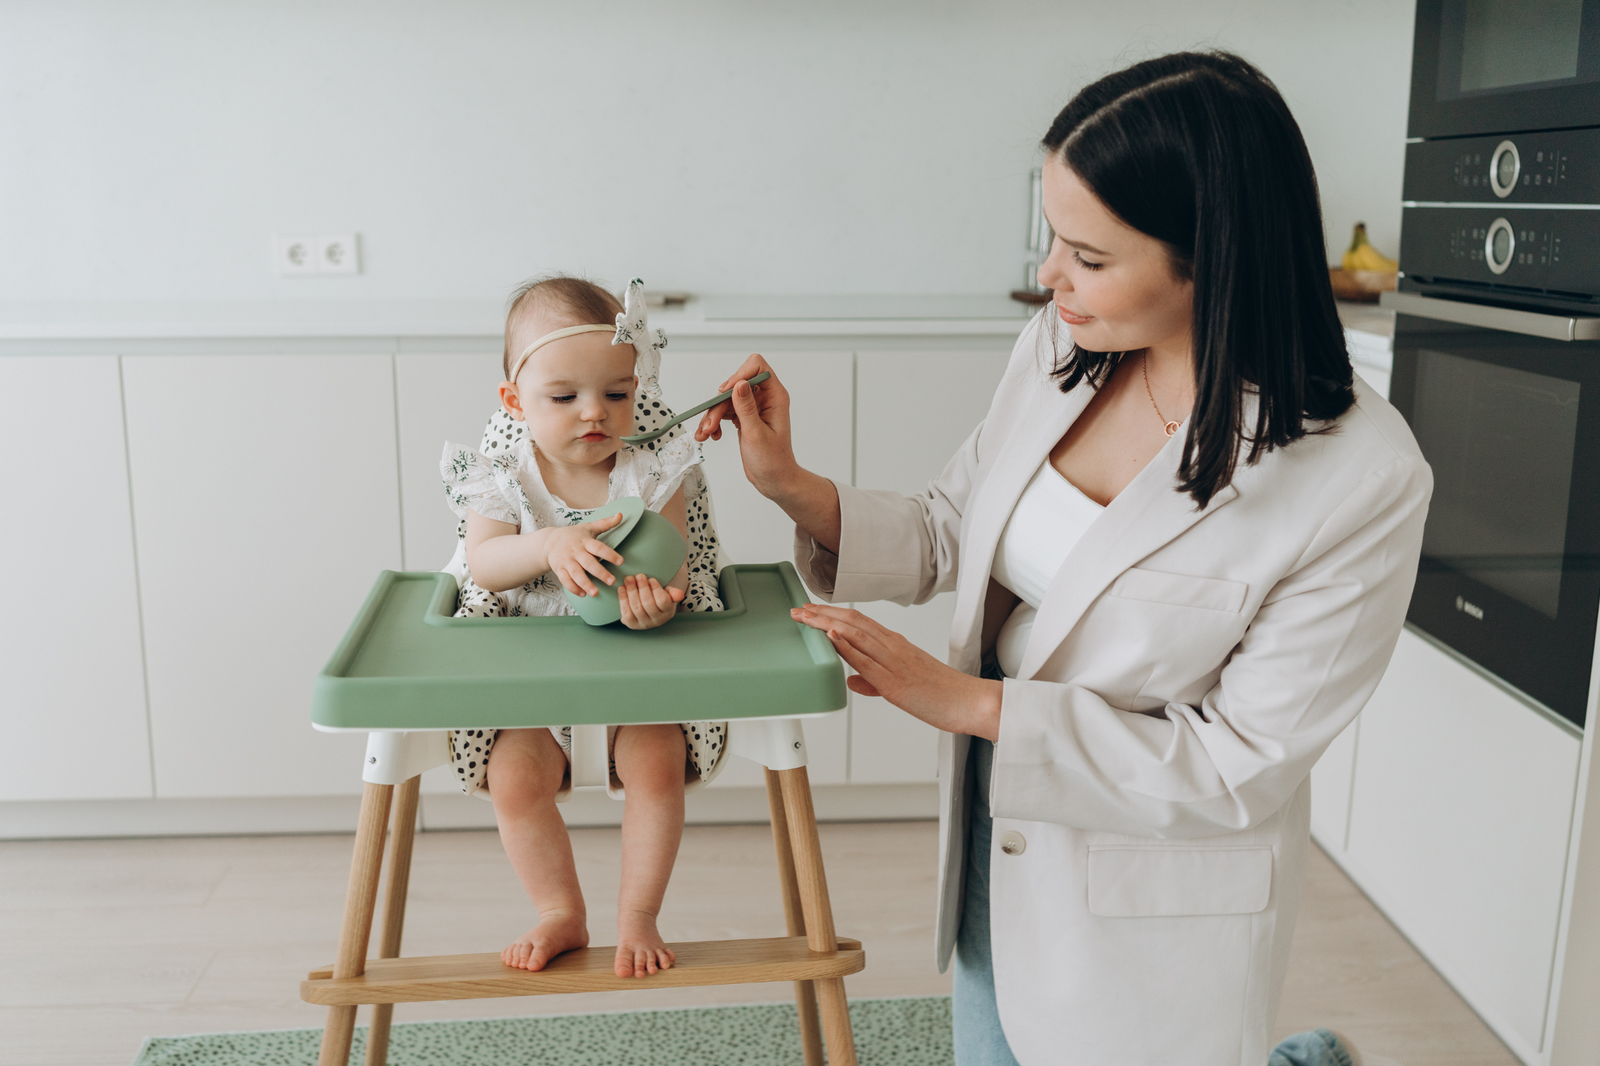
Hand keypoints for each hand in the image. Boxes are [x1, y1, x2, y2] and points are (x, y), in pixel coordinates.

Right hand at [544, 512, 625, 597]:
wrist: (549, 541)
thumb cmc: (574, 535)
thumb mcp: (588, 527)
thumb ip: (605, 523)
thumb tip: (621, 515)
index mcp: (585, 541)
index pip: (598, 547)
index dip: (609, 554)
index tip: (621, 561)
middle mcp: (576, 552)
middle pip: (588, 563)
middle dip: (600, 573)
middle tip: (612, 581)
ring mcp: (566, 561)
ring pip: (576, 574)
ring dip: (586, 584)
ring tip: (596, 593)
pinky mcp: (559, 570)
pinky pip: (565, 581)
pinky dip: (573, 588)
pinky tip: (583, 594)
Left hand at [618, 575, 684, 629]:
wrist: (648, 611)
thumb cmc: (659, 599)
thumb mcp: (668, 594)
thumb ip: (673, 593)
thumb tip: (679, 594)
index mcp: (667, 612)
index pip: (663, 601)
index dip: (656, 589)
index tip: (651, 579)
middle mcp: (656, 621)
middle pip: (648, 604)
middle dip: (642, 588)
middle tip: (639, 576)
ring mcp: (643, 624)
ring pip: (636, 608)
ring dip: (631, 591)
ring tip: (629, 579)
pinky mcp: (631, 624)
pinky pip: (626, 613)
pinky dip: (623, 599)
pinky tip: (622, 588)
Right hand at [693, 355, 799, 497]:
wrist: (774, 480)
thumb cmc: (773, 461)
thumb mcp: (757, 434)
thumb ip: (747, 408)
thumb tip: (739, 384)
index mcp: (775, 396)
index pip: (757, 367)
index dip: (738, 375)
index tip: (725, 393)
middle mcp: (765, 398)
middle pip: (735, 385)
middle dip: (719, 404)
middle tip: (709, 425)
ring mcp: (753, 408)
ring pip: (726, 400)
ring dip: (712, 416)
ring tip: (706, 434)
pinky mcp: (744, 417)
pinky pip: (724, 412)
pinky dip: (714, 423)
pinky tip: (711, 436)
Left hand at [790, 603, 1002, 740]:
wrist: (969, 702)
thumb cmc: (941, 693)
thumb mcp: (902, 685)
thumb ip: (874, 681)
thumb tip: (852, 680)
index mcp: (895, 645)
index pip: (858, 621)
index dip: (832, 613)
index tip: (810, 611)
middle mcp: (893, 647)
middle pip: (852, 621)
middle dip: (821, 614)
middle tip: (797, 609)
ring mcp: (893, 662)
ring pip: (855, 634)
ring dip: (826, 623)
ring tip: (805, 617)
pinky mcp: (894, 682)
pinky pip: (866, 660)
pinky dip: (846, 645)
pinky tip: (831, 635)